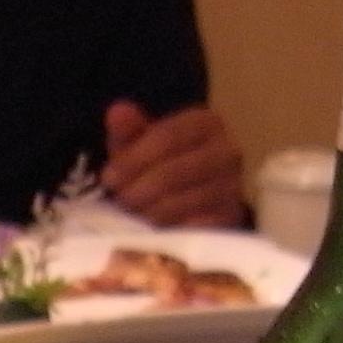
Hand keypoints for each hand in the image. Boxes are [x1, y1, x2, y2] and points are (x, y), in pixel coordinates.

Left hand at [100, 99, 245, 227]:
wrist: (196, 198)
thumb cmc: (162, 163)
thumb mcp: (141, 143)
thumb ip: (129, 129)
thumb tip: (117, 112)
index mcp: (206, 123)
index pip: (166, 137)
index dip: (133, 159)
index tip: (109, 178)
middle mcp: (228, 150)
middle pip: (173, 172)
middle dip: (138, 189)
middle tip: (119, 200)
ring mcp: (233, 186)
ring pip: (182, 202)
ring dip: (149, 212)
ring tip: (132, 215)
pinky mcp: (231, 217)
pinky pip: (194, 226)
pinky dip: (168, 230)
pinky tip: (151, 231)